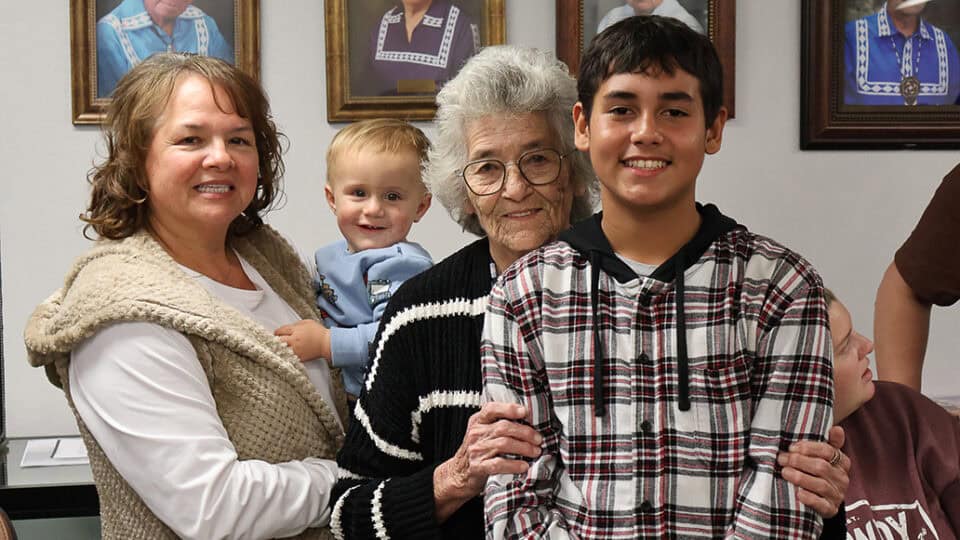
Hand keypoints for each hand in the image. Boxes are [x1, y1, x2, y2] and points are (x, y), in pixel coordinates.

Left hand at [274, 319, 330, 361]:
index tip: (277, 333)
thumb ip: (295, 324)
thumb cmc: (319, 332)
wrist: (327, 343)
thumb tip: (287, 328)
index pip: (280, 331)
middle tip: (277, 340)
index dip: (277, 332)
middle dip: (276, 340)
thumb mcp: (307, 322)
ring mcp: (296, 350)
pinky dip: (286, 355)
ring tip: (280, 348)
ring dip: (279, 348)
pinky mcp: (299, 358)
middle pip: (278, 341)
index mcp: (296, 331)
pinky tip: (286, 354)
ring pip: (281, 350)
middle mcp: (294, 341)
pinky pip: (288, 357)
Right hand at [433, 402, 541, 522]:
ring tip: (535, 452)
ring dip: (524, 448)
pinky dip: (514, 465)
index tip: (525, 412)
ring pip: (504, 444)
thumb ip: (497, 423)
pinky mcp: (478, 467)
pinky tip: (524, 466)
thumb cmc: (477, 450)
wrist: (458, 473)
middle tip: (538, 439)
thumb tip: (527, 420)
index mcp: (477, 421)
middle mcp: (476, 433)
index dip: (509, 409)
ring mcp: (476, 450)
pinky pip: (499, 464)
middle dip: (525, 432)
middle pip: (504, 427)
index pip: (491, 409)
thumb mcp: (482, 431)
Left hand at [777, 425, 849, 517]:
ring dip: (800, 478)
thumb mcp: (822, 456)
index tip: (791, 447)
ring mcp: (837, 495)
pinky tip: (798, 494)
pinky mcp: (831, 510)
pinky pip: (821, 504)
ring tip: (784, 472)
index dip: (808, 448)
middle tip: (782, 459)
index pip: (828, 451)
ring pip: (820, 485)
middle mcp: (842, 478)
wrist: (822, 500)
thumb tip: (837, 428)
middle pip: (821, 467)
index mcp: (842, 462)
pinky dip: (809, 498)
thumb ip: (828, 442)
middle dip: (799, 461)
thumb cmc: (818, 472)